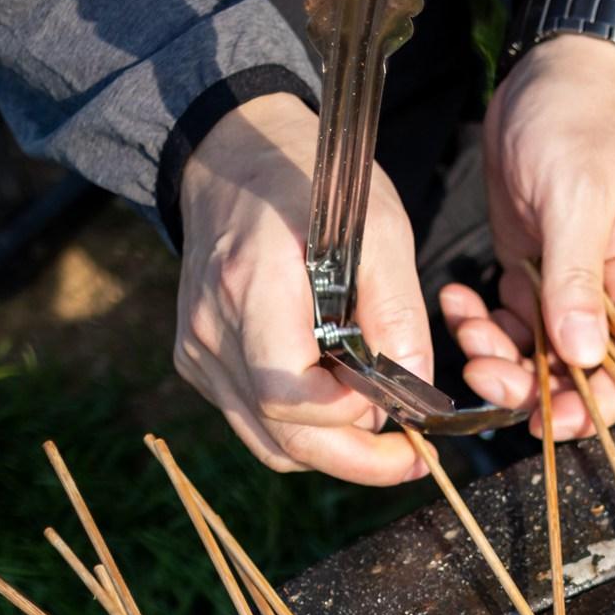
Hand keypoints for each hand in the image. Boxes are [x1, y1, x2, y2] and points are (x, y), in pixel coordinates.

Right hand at [172, 92, 432, 484]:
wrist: (234, 153)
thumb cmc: (310, 182)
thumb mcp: (377, 227)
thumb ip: (396, 312)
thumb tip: (416, 392)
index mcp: (248, 287)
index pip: (290, 395)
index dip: (351, 417)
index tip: (403, 408)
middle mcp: (211, 329)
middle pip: (282, 436)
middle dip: (355, 460)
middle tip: (413, 461)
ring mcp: (198, 350)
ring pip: (269, 442)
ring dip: (331, 450)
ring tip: (383, 436)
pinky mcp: (199, 360)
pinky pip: (254, 422)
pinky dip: (301, 428)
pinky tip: (339, 405)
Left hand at [441, 35, 614, 436]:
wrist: (548, 78)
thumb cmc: (577, 127)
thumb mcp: (578, 198)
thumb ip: (578, 278)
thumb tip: (582, 354)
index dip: (592, 406)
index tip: (544, 419)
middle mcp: (610, 298)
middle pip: (579, 374)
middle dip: (530, 384)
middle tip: (481, 373)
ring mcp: (568, 290)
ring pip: (537, 356)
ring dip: (496, 355)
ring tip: (464, 322)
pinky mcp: (531, 275)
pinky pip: (508, 323)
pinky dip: (480, 322)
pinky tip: (457, 298)